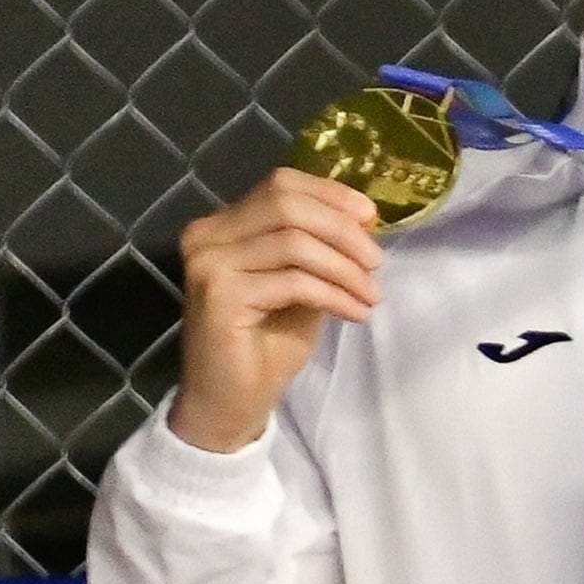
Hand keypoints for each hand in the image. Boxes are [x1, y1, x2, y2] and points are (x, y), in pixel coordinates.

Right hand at [173, 169, 385, 452]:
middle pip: (288, 205)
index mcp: (223, 225)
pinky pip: (294, 282)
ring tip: (371, 296)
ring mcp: (208, 263)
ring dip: (345, 269)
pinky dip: (335, 295)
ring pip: (294, 242)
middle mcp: (207, 236)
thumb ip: (319, 249)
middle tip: (377, 264)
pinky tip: (356, 314)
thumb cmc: (267, 342)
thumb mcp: (302, 284)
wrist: (231, 399)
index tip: (371, 219)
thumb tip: (363, 219)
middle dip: (344, 232)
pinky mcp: (219, 295)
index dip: (331, 194)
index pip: (280, 183)